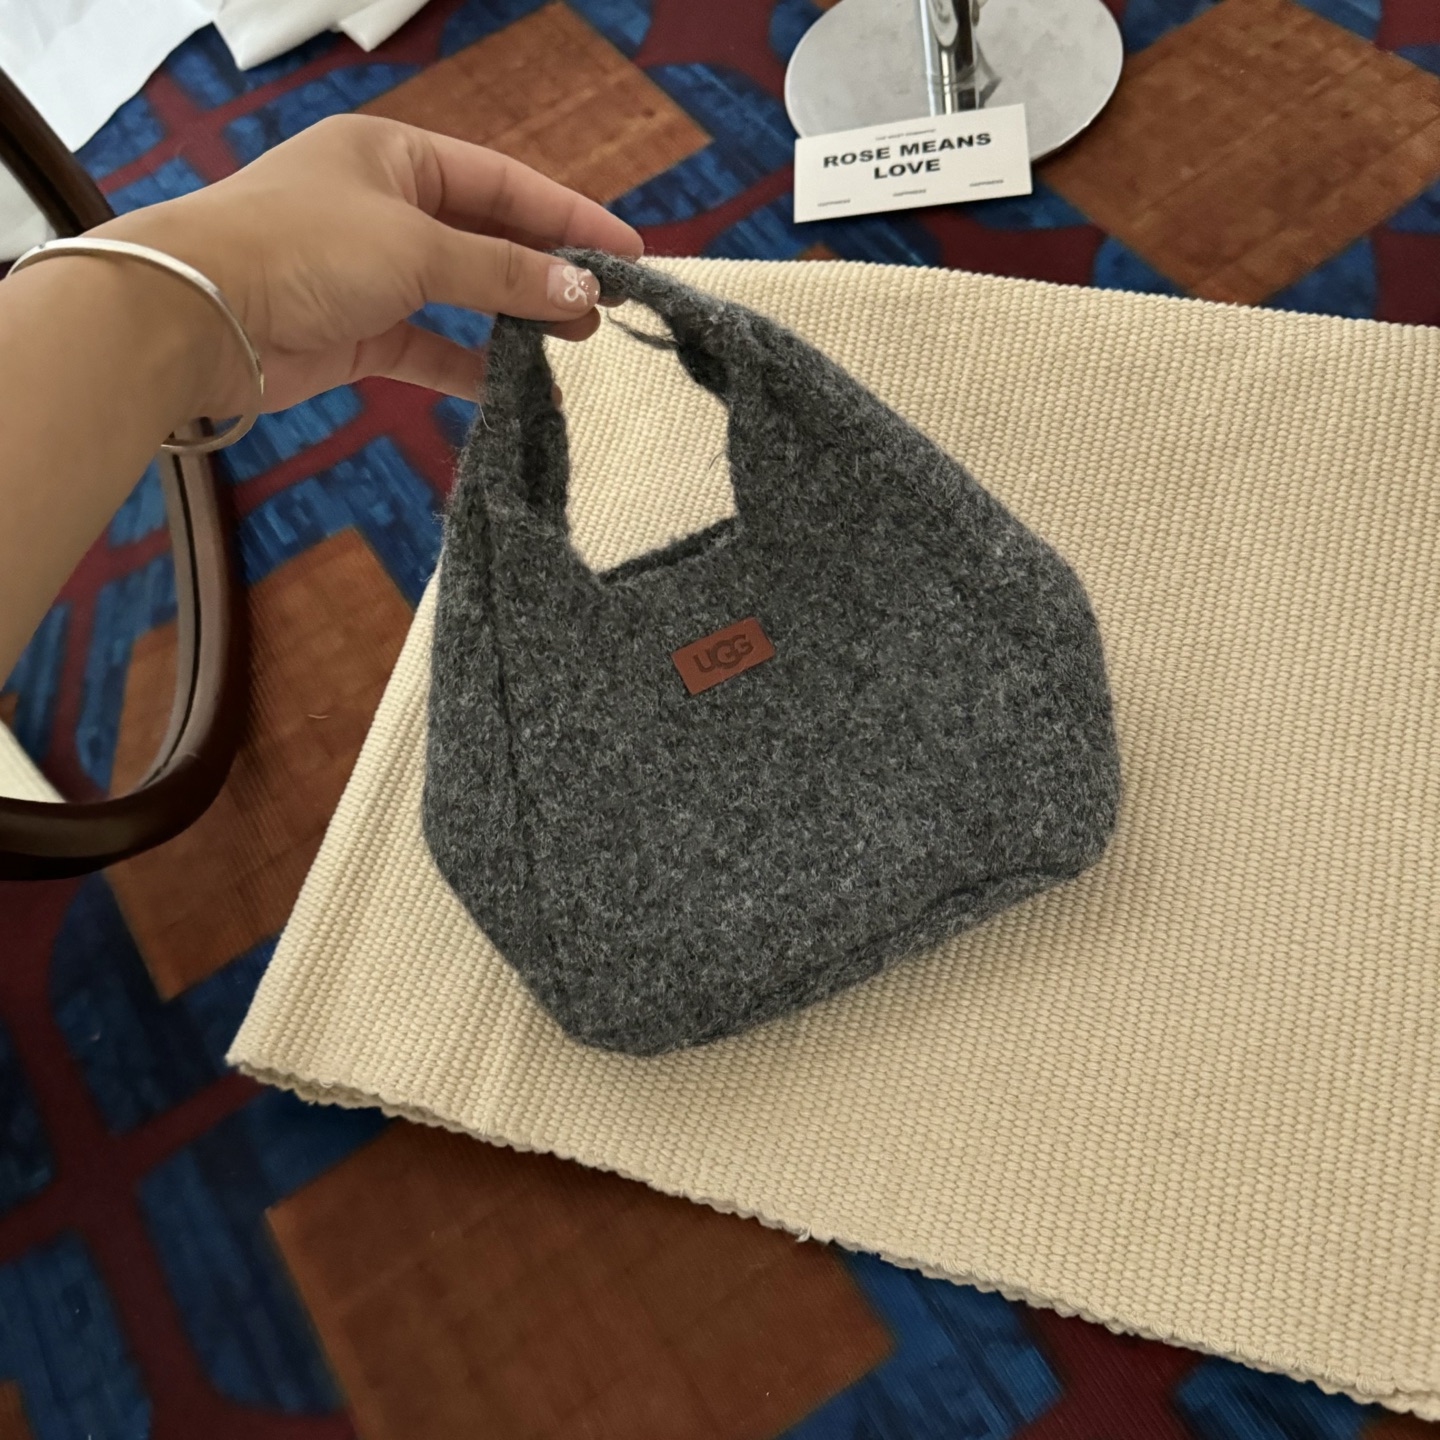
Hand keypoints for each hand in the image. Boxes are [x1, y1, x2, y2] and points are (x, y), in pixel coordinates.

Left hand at [94, 114, 642, 417]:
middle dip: (547, 270)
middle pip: (487, 237)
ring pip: (463, 295)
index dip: (568, 217)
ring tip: (573, 342)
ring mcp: (371, 274)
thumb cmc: (305, 249)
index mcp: (395, 157)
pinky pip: (430, 348)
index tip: (628, 252)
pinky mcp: (358, 333)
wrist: (199, 313)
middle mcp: (386, 208)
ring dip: (515, 319)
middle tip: (607, 306)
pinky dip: (469, 368)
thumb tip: (583, 291)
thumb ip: (503, 272)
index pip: (502, 182)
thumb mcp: (417, 247)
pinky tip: (513, 388)